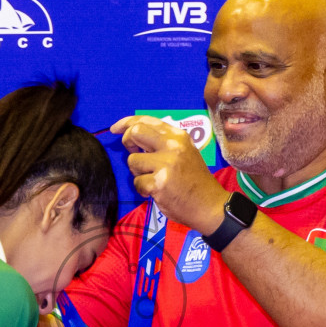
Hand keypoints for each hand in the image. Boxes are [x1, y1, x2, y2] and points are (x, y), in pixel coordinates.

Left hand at [109, 116, 229, 232]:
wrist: (210, 205)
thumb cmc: (194, 180)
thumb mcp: (184, 152)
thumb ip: (163, 142)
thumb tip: (134, 134)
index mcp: (178, 136)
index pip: (147, 121)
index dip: (127, 122)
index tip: (115, 129)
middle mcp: (172, 146)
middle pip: (136, 132)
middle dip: (128, 142)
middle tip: (133, 153)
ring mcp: (165, 164)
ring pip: (133, 161)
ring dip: (138, 172)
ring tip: (153, 179)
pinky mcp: (159, 183)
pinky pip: (137, 182)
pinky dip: (143, 189)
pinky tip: (156, 192)